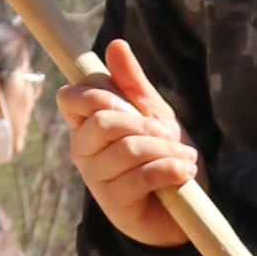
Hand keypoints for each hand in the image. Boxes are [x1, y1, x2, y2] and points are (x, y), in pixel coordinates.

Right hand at [60, 38, 198, 246]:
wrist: (182, 211)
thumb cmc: (162, 157)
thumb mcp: (153, 114)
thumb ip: (133, 83)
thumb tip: (115, 44)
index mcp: (86, 125)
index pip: (70, 98)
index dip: (98, 94)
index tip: (130, 105)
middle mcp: (83, 151)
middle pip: (103, 121)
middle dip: (145, 123)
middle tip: (169, 133)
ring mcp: (95, 179)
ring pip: (127, 149)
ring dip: (166, 149)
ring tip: (185, 157)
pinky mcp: (114, 204)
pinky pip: (141, 176)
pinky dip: (170, 169)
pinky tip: (184, 172)